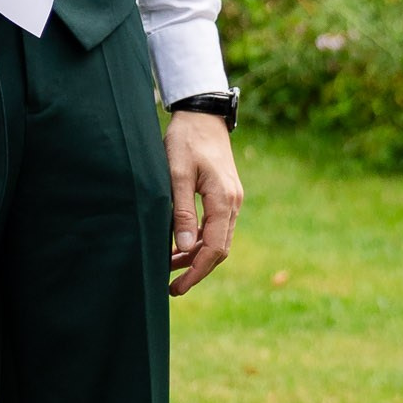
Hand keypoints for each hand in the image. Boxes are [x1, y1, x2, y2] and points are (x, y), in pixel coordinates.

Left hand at [165, 111, 241, 293]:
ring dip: (196, 257)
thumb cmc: (186, 140)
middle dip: (196, 271)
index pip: (214, 249)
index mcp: (224, 200)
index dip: (195, 272)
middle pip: (219, 249)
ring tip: (169, 268)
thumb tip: (184, 248)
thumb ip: (181, 211)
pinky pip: (216, 227)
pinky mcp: (226, 195)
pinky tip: (179, 246)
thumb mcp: (177, 175)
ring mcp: (232, 199)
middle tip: (172, 287)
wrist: (202, 114)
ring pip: (218, 240)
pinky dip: (199, 241)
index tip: (176, 287)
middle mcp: (233, 203)